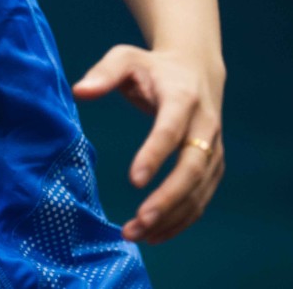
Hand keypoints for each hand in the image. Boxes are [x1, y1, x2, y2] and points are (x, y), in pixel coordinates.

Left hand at [73, 44, 225, 244]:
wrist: (196, 69)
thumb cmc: (152, 66)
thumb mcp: (125, 58)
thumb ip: (103, 73)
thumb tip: (78, 91)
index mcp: (183, 99)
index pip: (171, 131)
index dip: (155, 155)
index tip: (133, 180)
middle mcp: (205, 126)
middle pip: (193, 168)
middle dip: (168, 198)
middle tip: (139, 220)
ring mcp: (213, 148)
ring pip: (200, 190)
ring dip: (173, 216)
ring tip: (138, 234)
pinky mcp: (213, 165)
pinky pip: (202, 197)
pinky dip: (182, 219)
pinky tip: (156, 234)